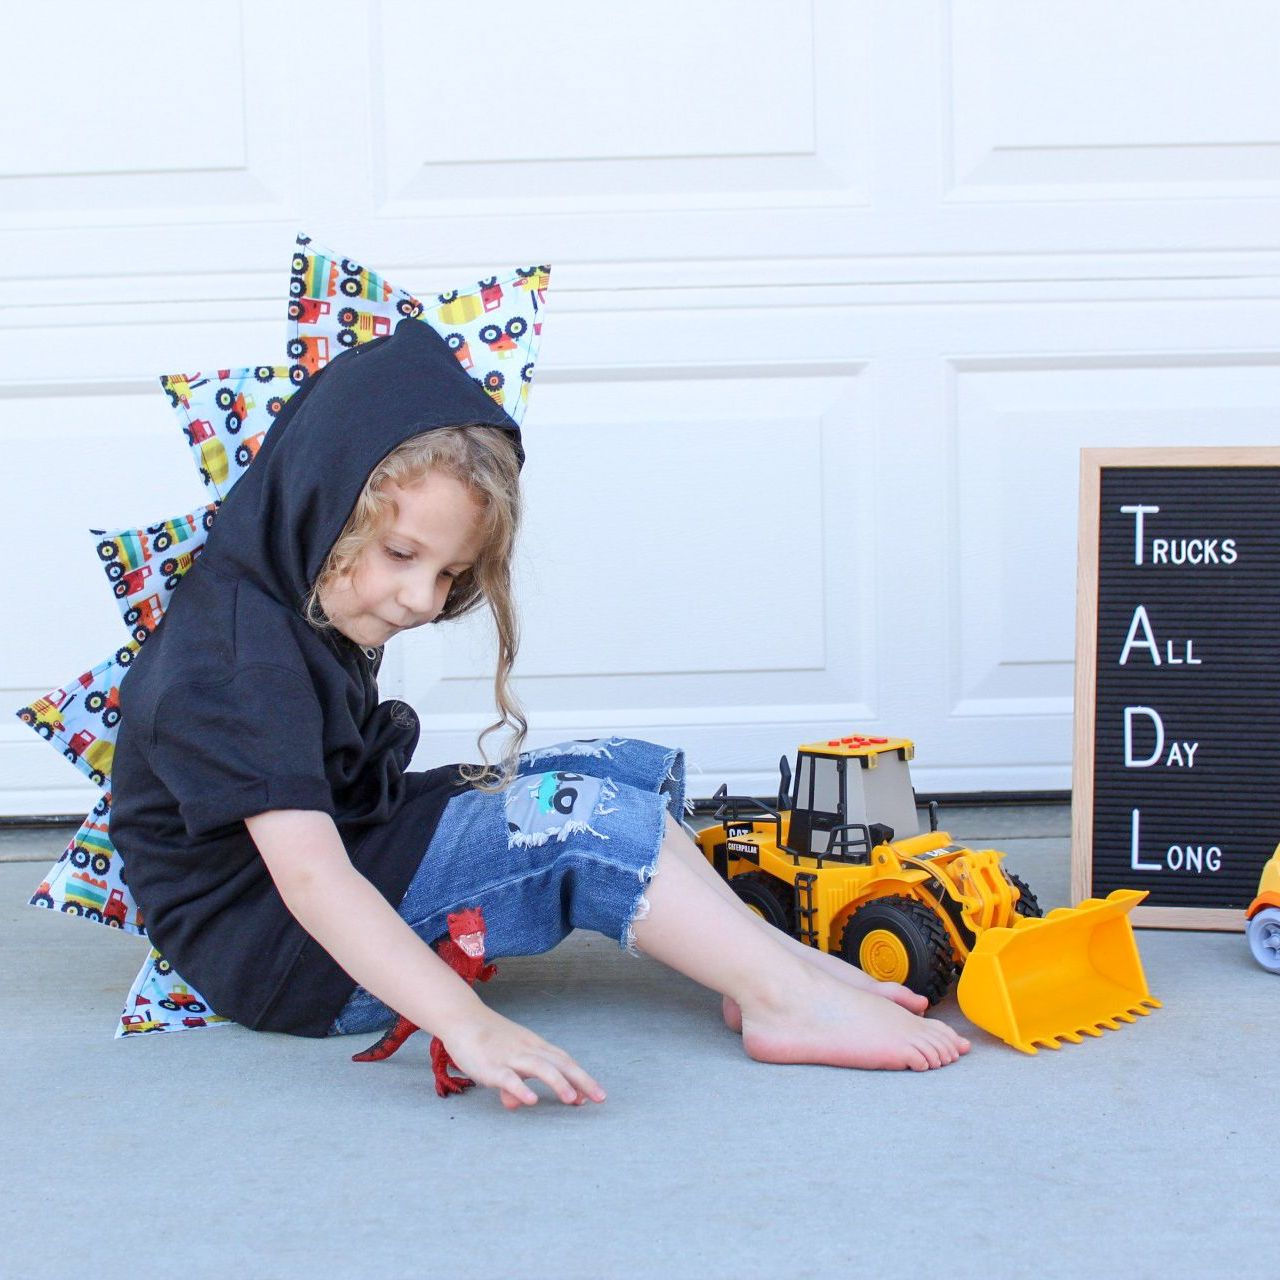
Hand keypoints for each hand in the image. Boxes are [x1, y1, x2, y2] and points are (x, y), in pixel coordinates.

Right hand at [441, 1006, 605, 1109]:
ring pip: (539, 1068)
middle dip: (582, 1080)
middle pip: (560, 1063)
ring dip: (558, 1083)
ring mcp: (510, 1056)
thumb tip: (521, 1102)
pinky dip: (521, 1089)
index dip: (580, 1076)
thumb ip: (515, 1083)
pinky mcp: (491, 1065)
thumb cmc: (486, 1040)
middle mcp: (527, 1049)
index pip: (563, 1060)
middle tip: (600, 1097)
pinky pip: (508, 1078)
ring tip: (572, 1100)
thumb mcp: (505, 1061)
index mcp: (534, 1046)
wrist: (462, 1018)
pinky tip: (531, 1101)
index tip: (595, 1094)